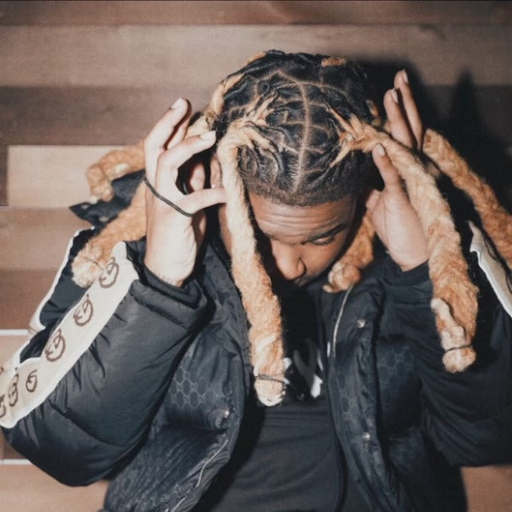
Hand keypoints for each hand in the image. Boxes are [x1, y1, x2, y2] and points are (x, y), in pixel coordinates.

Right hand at [144, 98, 225, 285]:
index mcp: (159, 183)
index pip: (158, 146)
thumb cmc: (179, 235)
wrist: (166, 269)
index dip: (169, 125)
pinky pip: (195, 198)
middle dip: (168, 122)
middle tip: (184, 103)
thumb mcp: (188, 203)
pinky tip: (230, 192)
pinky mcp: (175, 218)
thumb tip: (206, 158)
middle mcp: (156, 188)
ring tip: (209, 135)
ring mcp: (163, 201)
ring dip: (187, 146)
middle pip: (154, 146)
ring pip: (166, 163)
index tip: (184, 106)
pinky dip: (215, 192)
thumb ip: (193, 181)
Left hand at [366, 70, 428, 270]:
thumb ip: (370, 185)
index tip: (393, 88)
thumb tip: (353, 176)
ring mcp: (410, 181)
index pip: (405, 134)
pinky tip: (377, 146)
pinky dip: (385, 161)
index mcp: (407, 168)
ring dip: (396, 120)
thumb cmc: (397, 226)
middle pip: (409, 130)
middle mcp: (412, 169)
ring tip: (391, 95)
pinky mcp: (402, 198)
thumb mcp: (378, 202)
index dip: (401, 111)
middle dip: (404, 103)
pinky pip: (393, 177)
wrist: (412, 255)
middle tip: (398, 77)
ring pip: (404, 144)